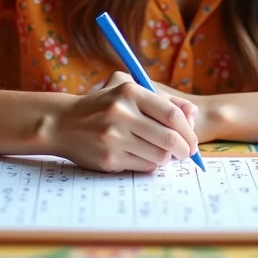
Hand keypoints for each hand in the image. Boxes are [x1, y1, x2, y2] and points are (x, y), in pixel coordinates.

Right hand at [47, 71, 199, 172]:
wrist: (63, 123)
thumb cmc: (103, 105)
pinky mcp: (108, 158)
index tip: (192, 139)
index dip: (189, 130)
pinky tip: (144, 157)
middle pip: (169, 138)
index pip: (172, 114)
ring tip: (163, 154)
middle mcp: (121, 113)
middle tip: (187, 153)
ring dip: (167, 158)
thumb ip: (162, 100)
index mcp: (130, 91)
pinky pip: (143, 166)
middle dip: (185, 149)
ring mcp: (114, 137)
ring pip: (159, 156)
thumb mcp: (128, 90)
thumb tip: (193, 115)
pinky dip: (150, 164)